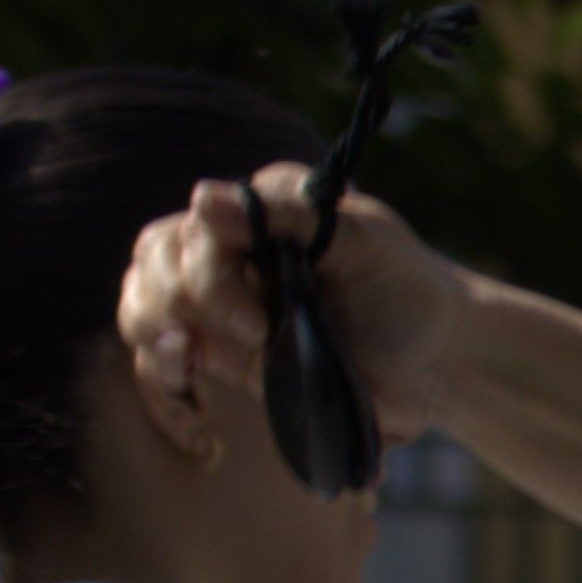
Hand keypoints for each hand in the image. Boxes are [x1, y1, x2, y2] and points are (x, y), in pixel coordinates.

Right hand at [122, 168, 475, 471]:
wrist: (437, 360)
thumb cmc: (408, 289)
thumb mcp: (366, 242)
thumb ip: (291, 217)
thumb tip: (201, 199)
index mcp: (263, 208)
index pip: (195, 229)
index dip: (208, 274)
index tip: (259, 320)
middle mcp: (231, 247)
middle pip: (154, 261)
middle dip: (175, 300)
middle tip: (247, 337)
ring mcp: (220, 301)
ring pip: (143, 302)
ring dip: (152, 330)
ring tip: (185, 359)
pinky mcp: (222, 350)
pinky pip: (160, 355)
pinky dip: (156, 372)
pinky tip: (180, 384)